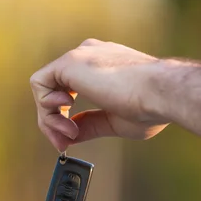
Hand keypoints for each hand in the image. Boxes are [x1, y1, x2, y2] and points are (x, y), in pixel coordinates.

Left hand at [30, 39, 200, 150]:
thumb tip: (70, 135)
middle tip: (63, 144)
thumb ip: (91, 124)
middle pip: (55, 89)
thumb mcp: (116, 121)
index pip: (71, 88)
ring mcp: (79, 56)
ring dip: (50, 118)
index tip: (71, 139)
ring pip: (45, 88)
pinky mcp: (69, 62)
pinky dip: (45, 105)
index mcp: (104, 66)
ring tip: (69, 134)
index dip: (65, 117)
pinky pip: (39, 83)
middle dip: (54, 122)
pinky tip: (63, 116)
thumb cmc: (151, 107)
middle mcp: (90, 56)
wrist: (161, 93)